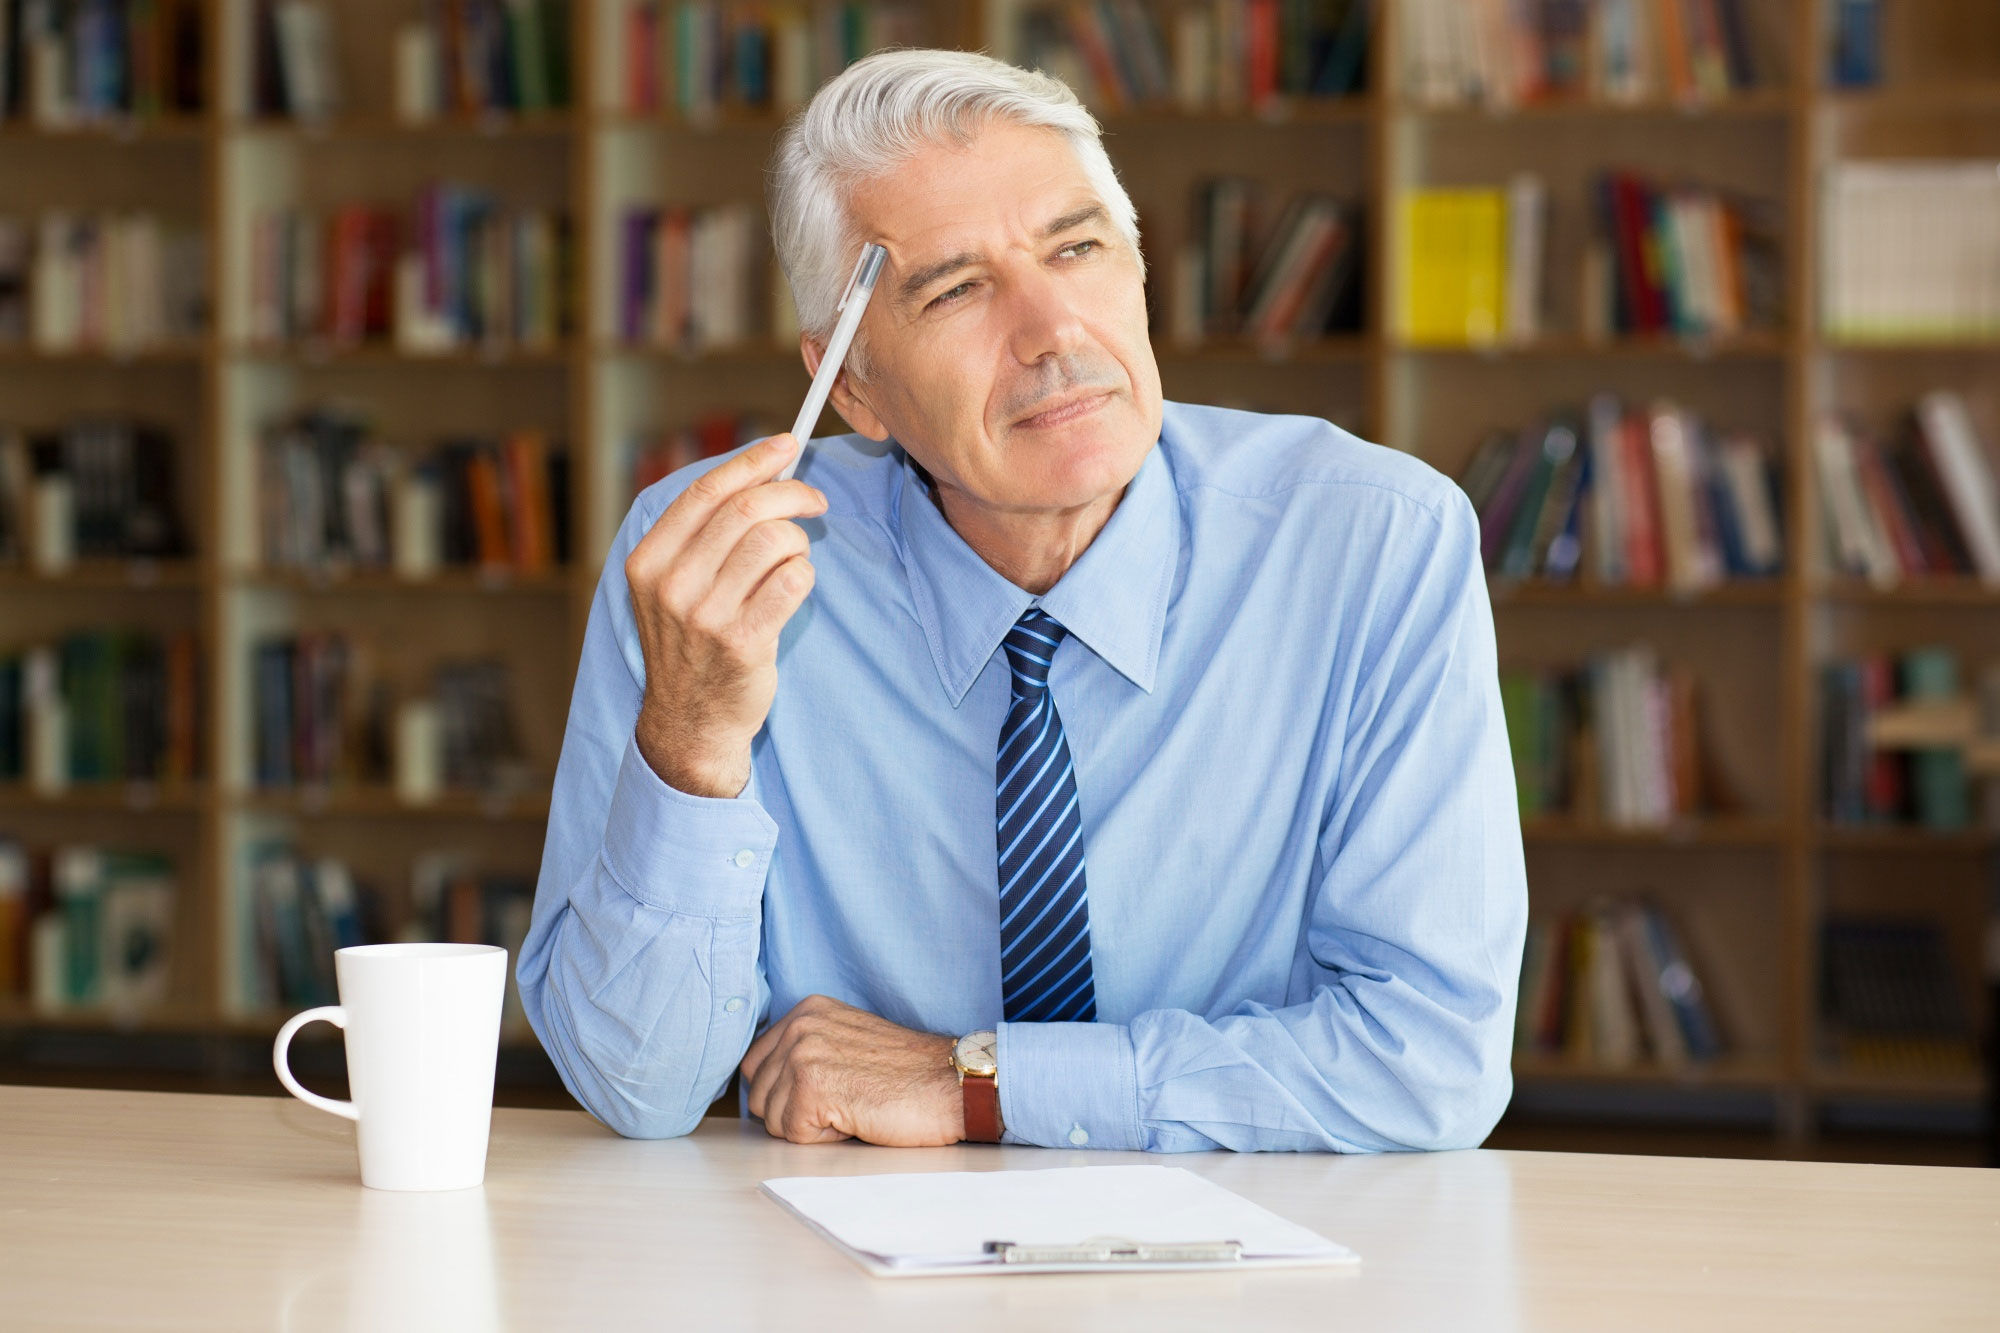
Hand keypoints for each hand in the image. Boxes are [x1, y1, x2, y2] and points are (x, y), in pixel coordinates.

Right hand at [625, 434, 826, 797]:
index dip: (751, 461)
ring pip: (773, 541)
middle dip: (792, 494)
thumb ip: (702, 536)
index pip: (705, 492)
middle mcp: (671, 585)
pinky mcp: (743, 642)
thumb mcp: (673, 587)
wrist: (690, 723)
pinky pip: (793, 581)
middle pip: (745, 510)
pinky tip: (796, 585)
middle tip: (814, 501)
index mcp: (649, 562)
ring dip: (798, 540)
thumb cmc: (693, 645)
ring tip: (796, 556)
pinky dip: (804, 575)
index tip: (787, 446)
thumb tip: (760, 475)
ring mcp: (705, 615)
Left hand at [740, 995, 963, 1145]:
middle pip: (759, 1095)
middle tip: (844, 1102)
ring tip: (853, 1107)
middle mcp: (800, 1025)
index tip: (826, 1093)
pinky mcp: (813, 1088)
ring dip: (811, 1126)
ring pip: (772, 1119)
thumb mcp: (847, 1041)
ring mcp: (804, 1055)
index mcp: (807, 1010)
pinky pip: (794, 1134)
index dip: (785, 1093)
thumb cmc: (908, 1073)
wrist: (951, 1083)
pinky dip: (825, 1139)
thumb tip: (765, 1085)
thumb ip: (806, 1049)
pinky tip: (857, 1118)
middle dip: (795, 1112)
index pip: (756, 1065)